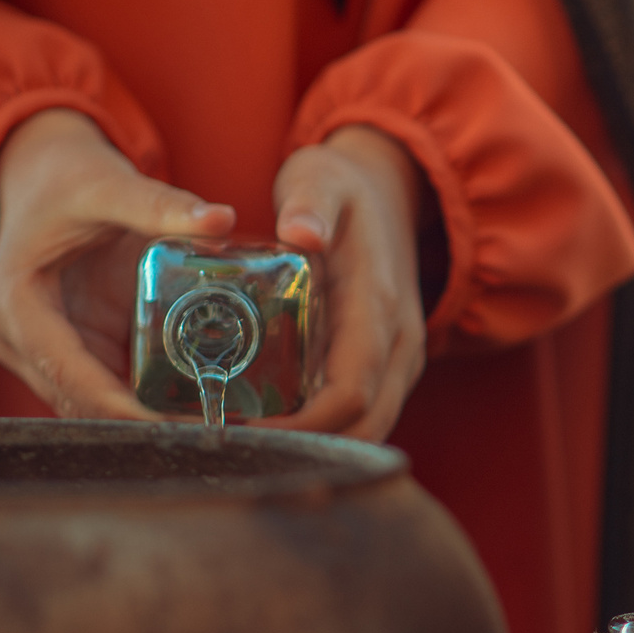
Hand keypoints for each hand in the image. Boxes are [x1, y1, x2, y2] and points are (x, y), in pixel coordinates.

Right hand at [0, 107, 233, 418]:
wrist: (46, 177)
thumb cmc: (69, 181)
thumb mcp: (109, 186)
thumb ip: (159, 204)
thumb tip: (221, 220)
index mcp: (17, 305)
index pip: (69, 377)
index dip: (122, 409)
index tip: (175, 428)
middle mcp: (21, 340)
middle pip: (82, 404)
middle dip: (141, 425)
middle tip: (212, 434)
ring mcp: (46, 351)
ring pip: (96, 405)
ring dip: (148, 420)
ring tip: (215, 428)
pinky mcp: (74, 350)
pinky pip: (111, 387)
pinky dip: (149, 399)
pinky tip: (200, 406)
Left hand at [270, 126, 427, 443]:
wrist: (390, 192)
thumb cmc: (345, 190)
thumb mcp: (321, 180)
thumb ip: (310, 202)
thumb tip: (300, 229)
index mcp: (380, 309)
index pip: (351, 393)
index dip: (302, 426)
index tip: (244, 431)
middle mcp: (400, 344)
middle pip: (364, 428)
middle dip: (305, 452)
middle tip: (233, 452)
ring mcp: (400, 358)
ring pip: (369, 430)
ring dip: (317, 449)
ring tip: (248, 448)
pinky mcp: (389, 365)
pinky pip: (365, 416)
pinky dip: (327, 434)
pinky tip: (277, 431)